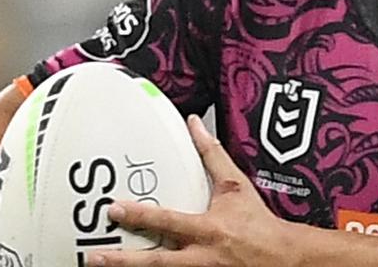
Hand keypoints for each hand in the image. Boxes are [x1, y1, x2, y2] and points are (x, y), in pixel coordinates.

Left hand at [89, 115, 299, 266]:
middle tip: (94, 258)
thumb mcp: (235, 186)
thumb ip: (211, 155)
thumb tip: (195, 125)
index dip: (140, 215)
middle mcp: (201, 257)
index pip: (167, 221)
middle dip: (124, 261)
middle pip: (157, 262)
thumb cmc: (258, 223)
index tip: (114, 209)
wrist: (284, 258)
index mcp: (207, 229)